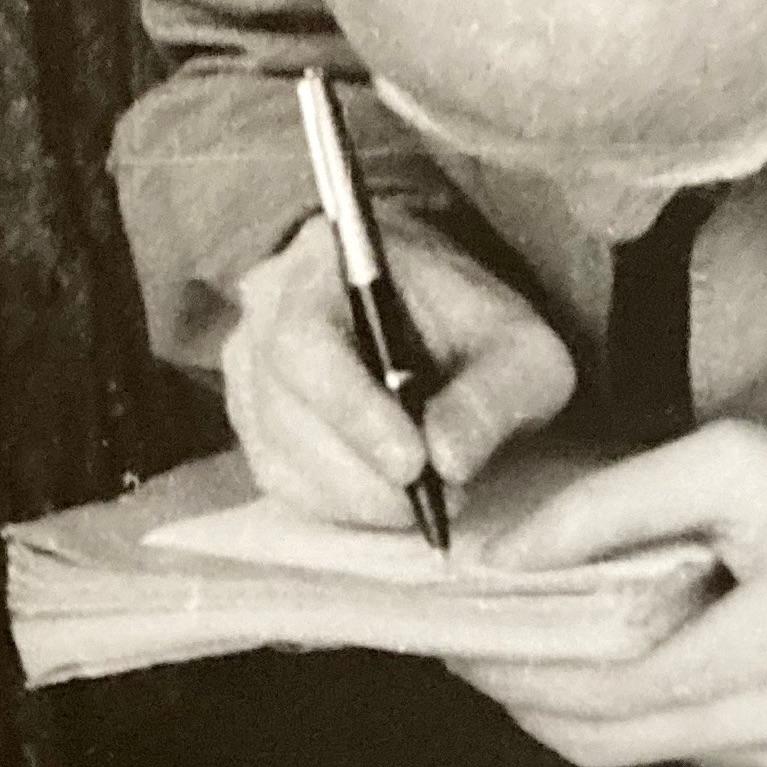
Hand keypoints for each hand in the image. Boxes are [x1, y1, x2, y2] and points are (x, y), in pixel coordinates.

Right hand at [221, 216, 575, 526]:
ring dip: (357, 495)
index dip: (352, 410)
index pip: (305, 341)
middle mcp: (263, 310)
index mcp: (320, 262)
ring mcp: (247, 368)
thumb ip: (496, 396)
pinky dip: (340, 504)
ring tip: (425, 498)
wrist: (430, 312)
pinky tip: (389, 496)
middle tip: (434, 500)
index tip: (413, 465)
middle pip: (285, 409)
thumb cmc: (473, 323)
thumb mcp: (519, 348)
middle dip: (364, 471)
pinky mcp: (252, 421)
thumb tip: (448, 461)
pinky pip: (282, 481)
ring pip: (280, 456)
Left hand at [452, 422, 766, 766]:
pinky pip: (675, 749)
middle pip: (599, 740)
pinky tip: (624, 659)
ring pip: (626, 753)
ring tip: (529, 644)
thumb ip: (618, 507)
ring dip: (565, 704)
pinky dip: (631, 709)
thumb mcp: (742, 467)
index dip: (519, 667)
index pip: (607, 687)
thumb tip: (508, 555)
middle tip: (471, 643)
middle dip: (520, 694)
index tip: (459, 629)